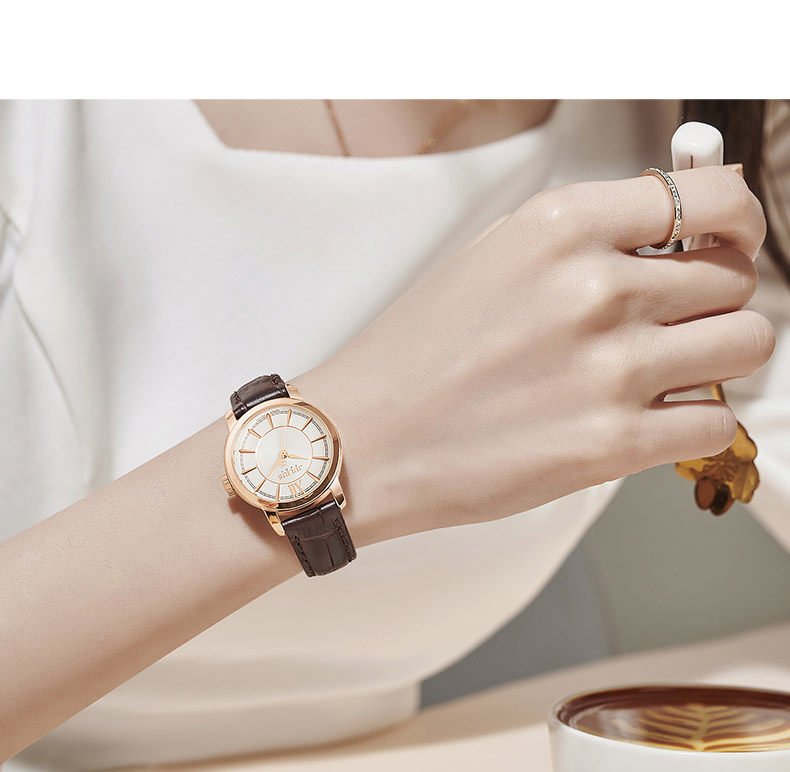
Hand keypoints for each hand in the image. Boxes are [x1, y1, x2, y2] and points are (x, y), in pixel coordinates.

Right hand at [292, 164, 773, 545]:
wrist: (366, 438)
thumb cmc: (416, 355)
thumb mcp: (493, 258)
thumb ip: (585, 237)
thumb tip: (669, 233)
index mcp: (561, 226)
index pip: (714, 199)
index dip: (739, 222)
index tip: (730, 241)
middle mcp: (594, 288)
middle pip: (736, 279)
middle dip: (715, 300)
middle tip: (676, 323)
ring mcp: (609, 368)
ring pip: (745, 346)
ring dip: (716, 359)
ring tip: (665, 373)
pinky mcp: (612, 444)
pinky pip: (716, 421)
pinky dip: (693, 421)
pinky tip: (646, 420)